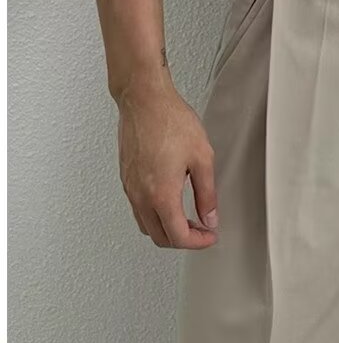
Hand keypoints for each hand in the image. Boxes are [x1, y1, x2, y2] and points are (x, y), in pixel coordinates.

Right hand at [117, 78, 218, 248]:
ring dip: (166, 228)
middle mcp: (141, 196)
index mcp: (161, 195)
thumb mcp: (202, 157)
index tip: (209, 236)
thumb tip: (210, 217)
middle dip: (182, 239)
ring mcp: (130, 188)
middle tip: (201, 229)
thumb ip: (207, 193)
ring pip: (146, 225)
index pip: (178, 237)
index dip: (198, 242)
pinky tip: (169, 200)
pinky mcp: (125, 178)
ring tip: (187, 217)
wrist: (144, 100)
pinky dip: (154, 214)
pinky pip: (138, 208)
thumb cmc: (170, 120)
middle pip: (159, 237)